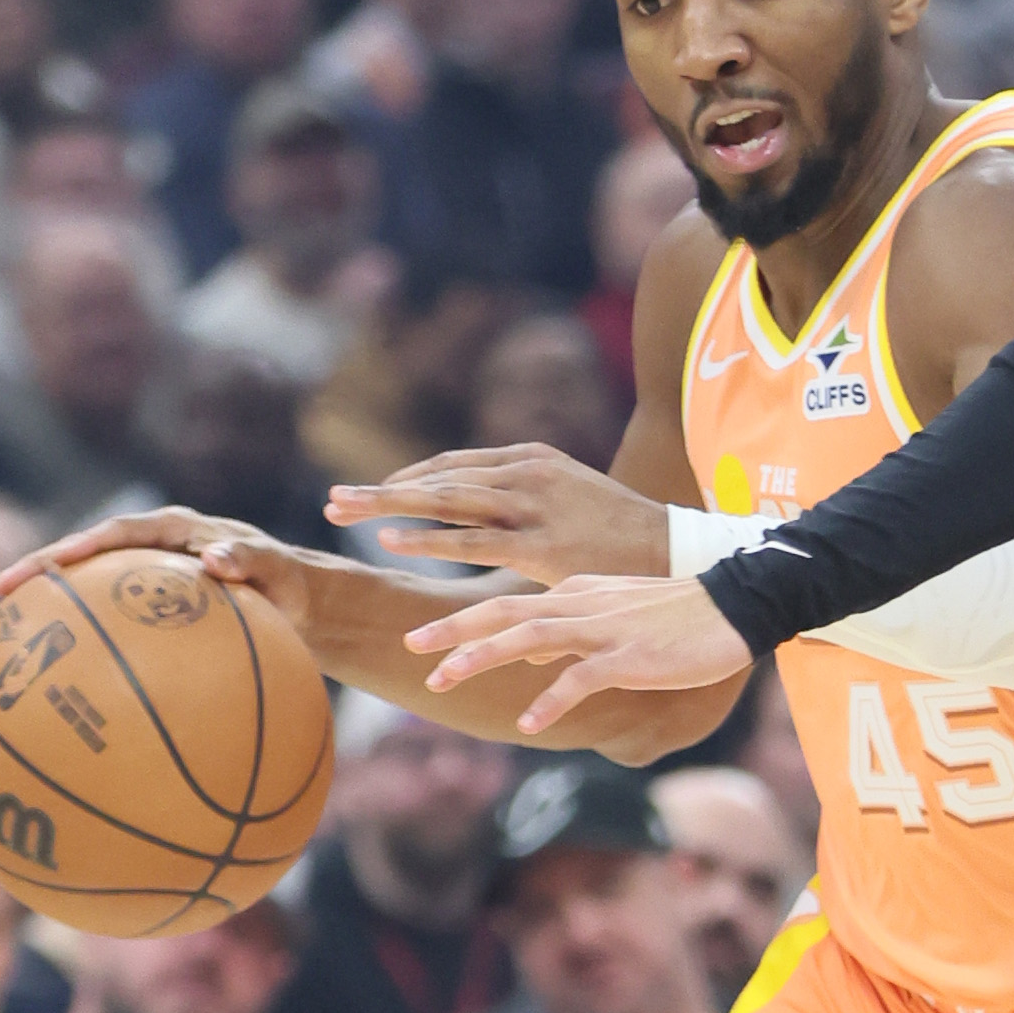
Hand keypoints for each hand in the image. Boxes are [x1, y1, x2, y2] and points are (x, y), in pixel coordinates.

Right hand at [0, 509, 336, 643]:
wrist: (302, 604)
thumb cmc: (291, 585)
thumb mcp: (279, 572)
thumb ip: (250, 561)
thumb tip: (214, 559)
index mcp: (175, 530)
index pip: (114, 534)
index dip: (76, 548)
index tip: (44, 565)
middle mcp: (153, 549)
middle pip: (87, 556)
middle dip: (41, 570)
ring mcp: (148, 579)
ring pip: (93, 588)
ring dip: (56, 605)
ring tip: (10, 628)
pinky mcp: (153, 609)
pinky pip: (115, 621)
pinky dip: (91, 639)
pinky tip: (66, 673)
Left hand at [326, 446, 673, 585]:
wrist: (678, 551)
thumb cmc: (627, 537)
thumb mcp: (574, 505)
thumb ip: (531, 509)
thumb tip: (503, 527)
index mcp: (532, 461)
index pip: (456, 467)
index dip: (410, 481)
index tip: (375, 497)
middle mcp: (527, 474)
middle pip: (439, 478)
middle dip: (383, 491)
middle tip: (334, 499)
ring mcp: (533, 507)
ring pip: (445, 503)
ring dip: (388, 509)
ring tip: (341, 513)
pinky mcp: (541, 545)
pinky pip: (473, 541)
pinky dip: (427, 540)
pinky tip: (389, 542)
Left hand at [407, 574, 754, 729]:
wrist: (738, 604)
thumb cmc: (680, 616)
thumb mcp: (615, 618)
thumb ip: (569, 636)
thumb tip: (530, 659)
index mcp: (575, 594)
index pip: (509, 606)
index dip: (462, 622)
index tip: (422, 638)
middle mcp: (580, 604)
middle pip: (503, 613)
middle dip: (453, 630)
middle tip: (410, 646)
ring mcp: (603, 629)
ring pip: (529, 637)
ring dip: (481, 656)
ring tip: (443, 678)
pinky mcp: (630, 655)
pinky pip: (581, 678)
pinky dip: (551, 699)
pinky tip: (529, 724)